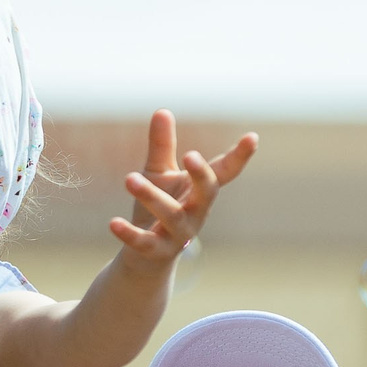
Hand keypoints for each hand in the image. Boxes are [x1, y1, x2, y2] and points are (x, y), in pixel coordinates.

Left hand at [112, 109, 257, 268]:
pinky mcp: (156, 252)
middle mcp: (196, 213)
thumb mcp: (159, 174)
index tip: (253, 137)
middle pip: (207, 194)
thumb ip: (162, 146)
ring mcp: (179, 235)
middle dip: (201, 175)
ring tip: (130, 178)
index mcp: (199, 192)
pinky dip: (129, 234)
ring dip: (152, 196)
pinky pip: (145, 243)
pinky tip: (113, 223)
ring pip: (172, 215)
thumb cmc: (156, 208)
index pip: (224, 172)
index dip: (239, 156)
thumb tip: (162, 110)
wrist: (143, 256)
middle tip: (191, 155)